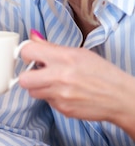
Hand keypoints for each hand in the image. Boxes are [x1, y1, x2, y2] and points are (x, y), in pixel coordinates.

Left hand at [18, 33, 134, 133]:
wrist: (120, 97)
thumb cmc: (102, 73)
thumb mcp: (79, 53)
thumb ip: (52, 47)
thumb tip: (33, 36)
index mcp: (64, 57)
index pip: (28, 51)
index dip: (26, 53)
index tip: (30, 56)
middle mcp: (60, 76)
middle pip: (23, 78)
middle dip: (28, 75)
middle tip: (37, 73)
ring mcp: (60, 95)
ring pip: (32, 92)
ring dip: (38, 87)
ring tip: (53, 83)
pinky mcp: (63, 109)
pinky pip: (46, 102)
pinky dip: (51, 97)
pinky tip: (65, 93)